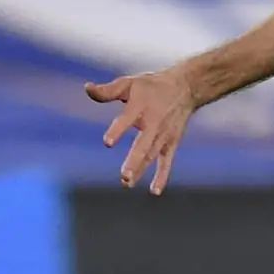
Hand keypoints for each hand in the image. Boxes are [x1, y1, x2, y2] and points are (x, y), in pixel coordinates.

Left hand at [86, 68, 198, 194]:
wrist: (186, 88)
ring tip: (127, 183)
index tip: (107, 142)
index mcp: (141, 107)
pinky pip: (167, 161)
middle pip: (144, 144)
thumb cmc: (151, 86)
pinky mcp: (171, 142)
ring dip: (141, 169)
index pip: (128, 119)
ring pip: (151, 155)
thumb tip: (86, 88)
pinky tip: (154, 191)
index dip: (118, 130)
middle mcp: (154, 123)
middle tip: (125, 175)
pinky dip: (162, 175)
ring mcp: (164, 135)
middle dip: (135, 160)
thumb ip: (107, 90)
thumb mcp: (130, 83)